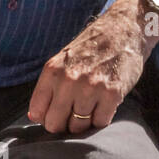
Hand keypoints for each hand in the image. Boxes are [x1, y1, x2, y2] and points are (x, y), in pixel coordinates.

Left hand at [27, 0, 154, 134]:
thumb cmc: (91, 49)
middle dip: (63, 125)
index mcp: (52, 71)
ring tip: (90, 106)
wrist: (123, 30)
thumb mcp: (62, 61)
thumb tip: (34, 117)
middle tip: (73, 115)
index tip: (56, 114)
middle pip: (55, 125)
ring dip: (84, 123)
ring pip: (78, 128)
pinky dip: (101, 119)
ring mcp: (91, 88)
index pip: (38, 113)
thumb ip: (47, 88)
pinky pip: (100, 124)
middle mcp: (69, 80)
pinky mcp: (111, 94)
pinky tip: (103, 105)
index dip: (46, 118)